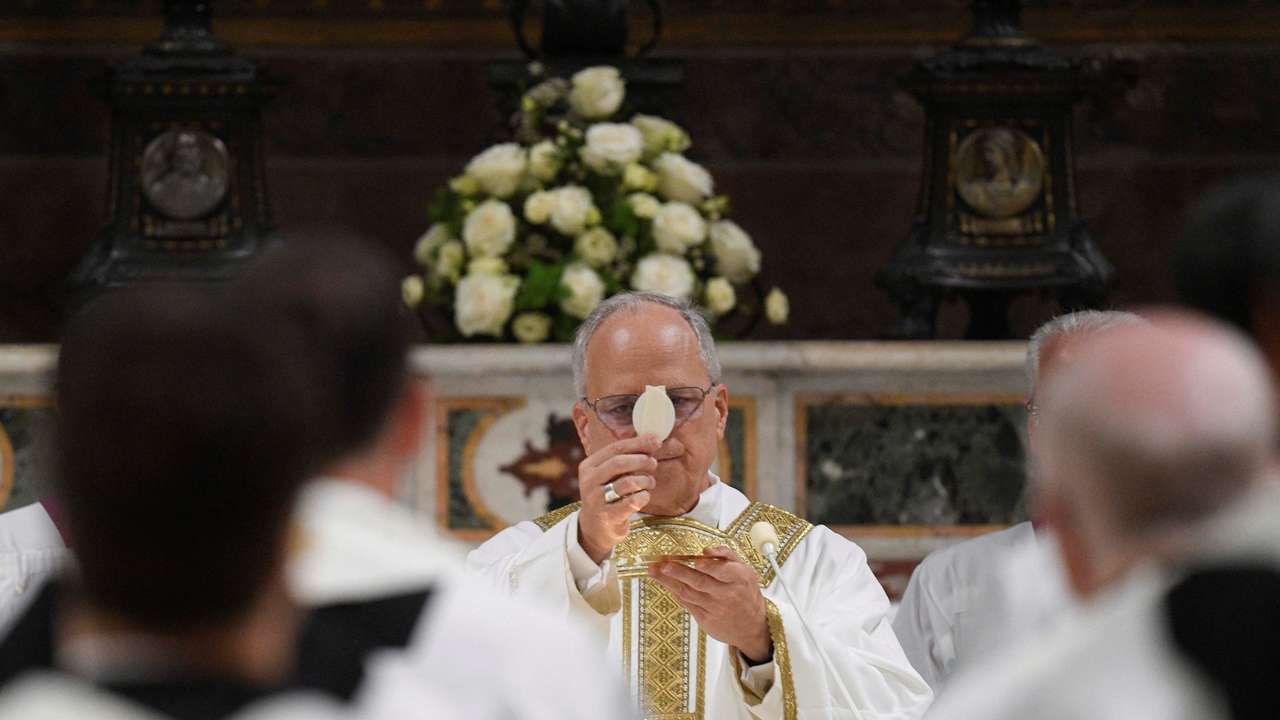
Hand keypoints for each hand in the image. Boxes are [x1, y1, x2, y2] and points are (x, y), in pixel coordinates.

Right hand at [577, 435, 660, 563]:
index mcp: (588, 466)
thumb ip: (624, 458)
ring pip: (627, 482)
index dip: (638, 443)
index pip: (615, 448)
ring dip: (645, 480)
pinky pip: (632, 502)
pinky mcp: (608, 517)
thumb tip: (653, 439)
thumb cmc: (607, 494)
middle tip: (653, 463)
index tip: (656, 441)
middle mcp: (589, 482)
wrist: (594, 528)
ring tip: (650, 482)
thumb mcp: (607, 475)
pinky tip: (645, 496)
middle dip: (641, 460)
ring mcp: (596, 500)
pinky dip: (644, 496)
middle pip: (619, 463)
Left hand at [648, 545, 771, 662]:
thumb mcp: (746, 571)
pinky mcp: (705, 620)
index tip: (696, 559)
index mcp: (739, 579)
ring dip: (669, 581)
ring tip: (654, 570)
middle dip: (680, 572)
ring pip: (688, 593)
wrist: (752, 628)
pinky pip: (687, 603)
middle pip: (700, 582)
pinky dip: (674, 592)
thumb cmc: (746, 593)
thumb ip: (727, 556)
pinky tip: (664, 582)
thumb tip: (707, 550)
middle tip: (664, 564)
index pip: (722, 571)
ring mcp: (714, 608)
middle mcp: (726, 594)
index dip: (709, 566)